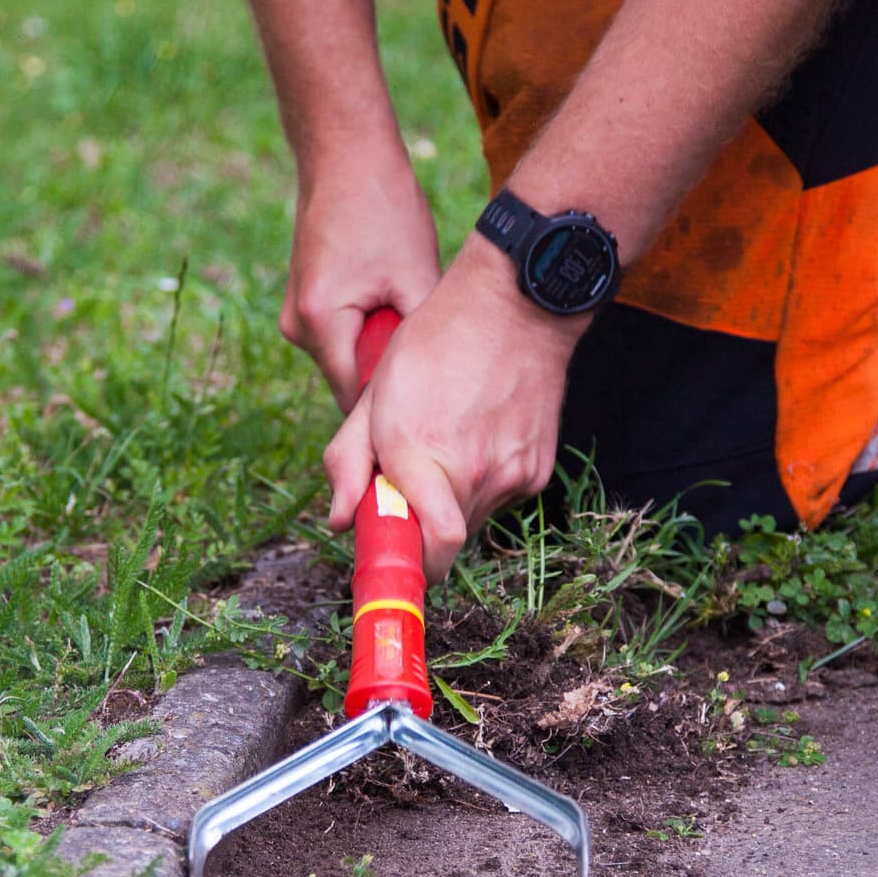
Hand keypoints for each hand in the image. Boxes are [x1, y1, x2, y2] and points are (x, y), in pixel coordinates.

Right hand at [281, 149, 442, 410]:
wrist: (345, 155)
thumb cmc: (385, 209)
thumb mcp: (417, 278)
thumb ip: (419, 339)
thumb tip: (441, 389)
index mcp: (319, 323)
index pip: (355, 400)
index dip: (394, 412)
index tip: (431, 418)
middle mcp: (297, 327)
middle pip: (351, 381)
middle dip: (391, 379)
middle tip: (438, 366)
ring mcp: (297, 316)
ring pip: (350, 359)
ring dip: (383, 349)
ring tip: (415, 317)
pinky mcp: (307, 304)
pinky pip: (344, 337)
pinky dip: (372, 331)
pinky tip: (397, 303)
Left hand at [321, 237, 590, 579]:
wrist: (516, 308)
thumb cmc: (436, 343)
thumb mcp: (376, 394)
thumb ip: (349, 461)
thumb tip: (339, 519)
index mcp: (424, 456)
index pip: (434, 551)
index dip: (412, 568)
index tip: (393, 562)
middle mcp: (475, 475)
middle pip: (444, 540)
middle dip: (421, 524)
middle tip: (409, 482)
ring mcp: (513, 476)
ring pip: (472, 518)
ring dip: (452, 499)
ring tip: (449, 441)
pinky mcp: (537, 470)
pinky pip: (500, 496)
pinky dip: (483, 480)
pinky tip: (478, 433)